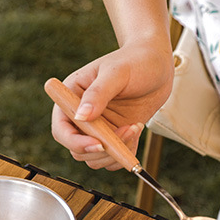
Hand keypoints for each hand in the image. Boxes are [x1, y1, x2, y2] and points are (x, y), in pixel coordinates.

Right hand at [50, 39, 173, 170]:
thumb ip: (98, 93)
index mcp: (72, 98)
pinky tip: (137, 129)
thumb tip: (81, 116)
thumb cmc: (135, 60)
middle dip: (101, 151)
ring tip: (134, 127)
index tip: (98, 144)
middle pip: (78, 150)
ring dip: (116, 152)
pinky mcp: (115, 136)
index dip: (76, 142)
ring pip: (95, 159)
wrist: (157, 64)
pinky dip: (126, 153)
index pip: (62, 130)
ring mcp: (99, 128)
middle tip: (126, 132)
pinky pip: (113, 158)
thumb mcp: (116, 72)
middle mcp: (82, 116)